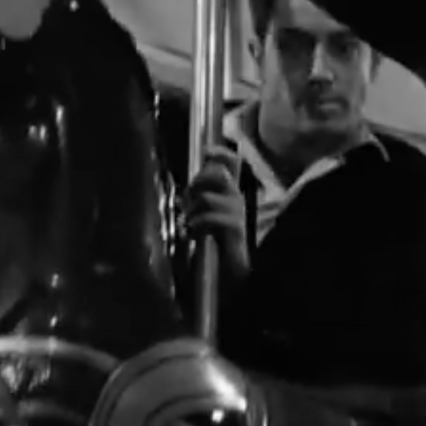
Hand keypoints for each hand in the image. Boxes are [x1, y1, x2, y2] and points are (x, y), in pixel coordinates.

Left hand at [182, 145, 250, 281]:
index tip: (208, 151)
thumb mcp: (204, 216)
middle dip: (196, 185)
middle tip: (188, 205)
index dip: (220, 154)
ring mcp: (237, 213)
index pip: (231, 163)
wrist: (230, 274)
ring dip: (193, 211)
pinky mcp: (235, 228)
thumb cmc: (214, 245)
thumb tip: (187, 184)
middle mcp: (236, 199)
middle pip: (215, 174)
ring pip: (207, 197)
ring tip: (191, 226)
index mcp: (230, 193)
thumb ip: (199, 198)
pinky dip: (197, 225)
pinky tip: (195, 234)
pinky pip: (211, 217)